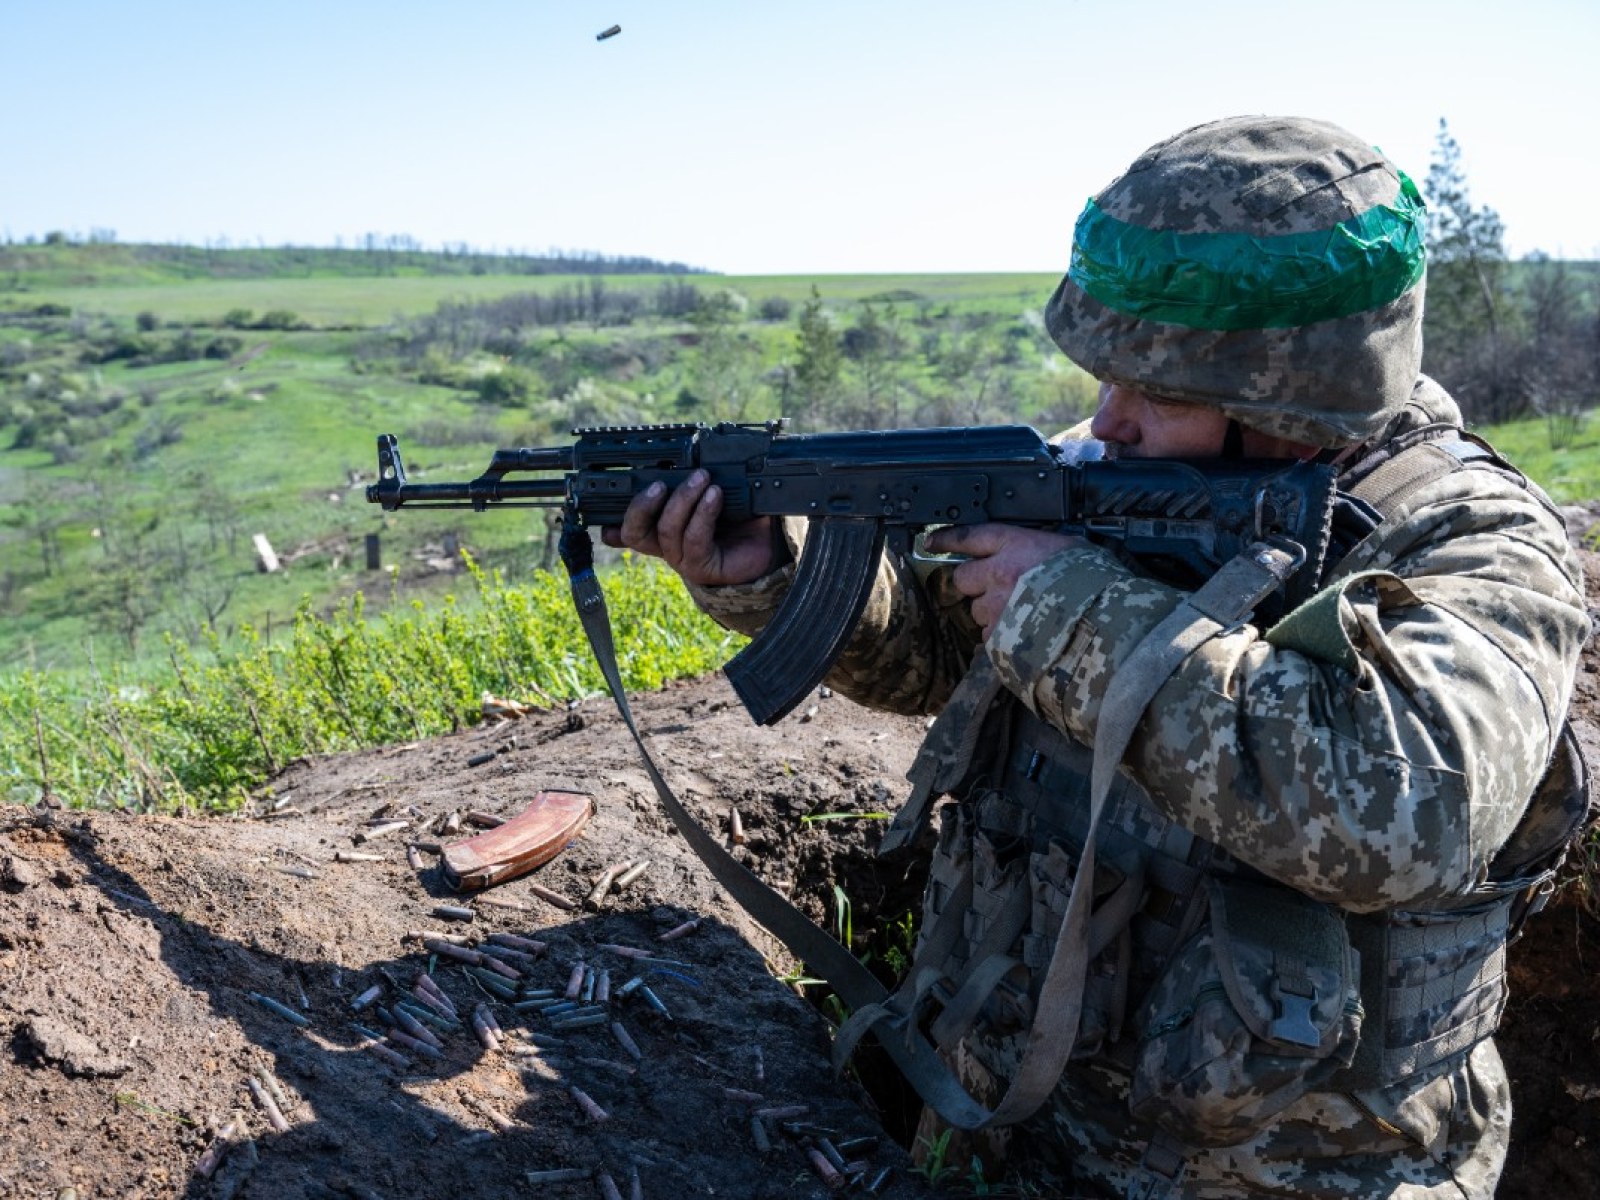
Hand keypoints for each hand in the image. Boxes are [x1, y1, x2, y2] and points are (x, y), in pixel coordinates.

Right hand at [600, 470, 779, 586]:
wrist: (768, 543)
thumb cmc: (737, 515)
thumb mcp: (710, 492)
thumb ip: (691, 478)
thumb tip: (680, 455)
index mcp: (661, 528)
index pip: (627, 527)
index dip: (611, 522)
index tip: (605, 510)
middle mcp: (666, 545)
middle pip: (634, 532)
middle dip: (641, 505)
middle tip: (658, 483)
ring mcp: (682, 558)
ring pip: (666, 529)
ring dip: (682, 499)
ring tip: (702, 478)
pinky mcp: (702, 566)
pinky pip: (694, 539)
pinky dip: (703, 513)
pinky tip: (714, 496)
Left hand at [922, 524, 1084, 638]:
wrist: (1106, 624)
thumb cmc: (1098, 584)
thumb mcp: (1071, 550)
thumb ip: (1042, 550)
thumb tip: (1034, 555)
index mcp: (1017, 546)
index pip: (970, 537)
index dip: (948, 539)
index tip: (932, 542)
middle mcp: (999, 574)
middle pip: (964, 578)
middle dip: (975, 584)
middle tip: (998, 590)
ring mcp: (997, 608)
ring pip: (977, 611)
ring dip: (992, 614)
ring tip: (1023, 617)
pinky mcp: (1000, 639)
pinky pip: (989, 638)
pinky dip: (1002, 639)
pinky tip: (1025, 638)